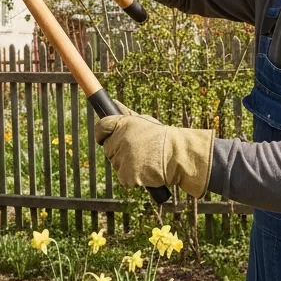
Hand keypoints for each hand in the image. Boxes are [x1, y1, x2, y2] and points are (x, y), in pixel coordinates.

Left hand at [95, 112, 213, 197]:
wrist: (179, 156)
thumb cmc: (163, 138)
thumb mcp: (145, 122)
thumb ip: (126, 114)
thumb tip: (113, 102)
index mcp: (124, 124)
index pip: (101, 127)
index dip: (101, 134)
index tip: (102, 138)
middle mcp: (120, 139)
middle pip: (107, 148)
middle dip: (118, 150)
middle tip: (137, 151)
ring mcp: (123, 158)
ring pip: (116, 164)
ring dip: (126, 165)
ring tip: (145, 160)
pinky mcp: (127, 175)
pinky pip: (124, 178)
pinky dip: (133, 178)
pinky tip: (146, 172)